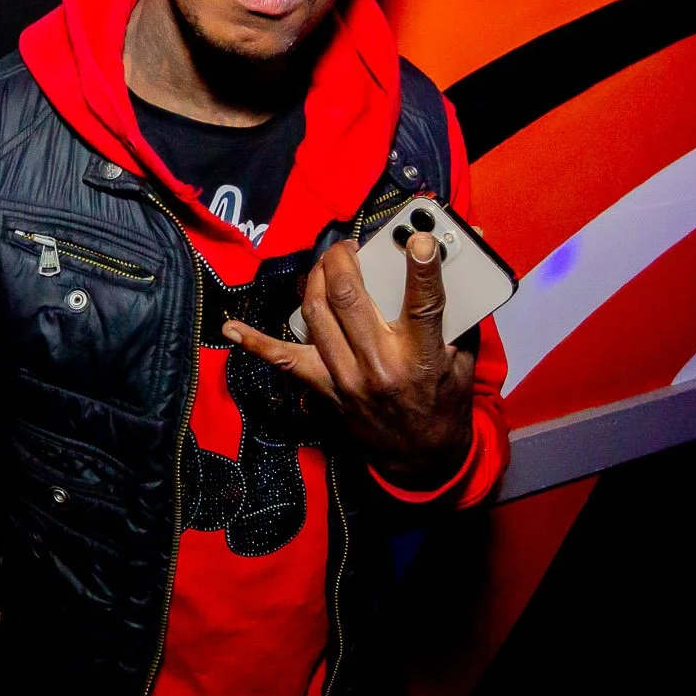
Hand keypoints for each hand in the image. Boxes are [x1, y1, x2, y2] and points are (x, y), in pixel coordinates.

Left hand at [224, 232, 475, 486]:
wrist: (423, 456)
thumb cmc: (444, 400)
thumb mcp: (464, 357)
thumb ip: (461, 308)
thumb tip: (459, 256)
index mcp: (422, 357)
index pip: (423, 304)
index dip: (421, 268)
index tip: (419, 239)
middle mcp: (380, 366)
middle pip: (349, 297)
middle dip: (343, 259)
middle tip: (349, 246)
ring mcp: (345, 379)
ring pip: (316, 314)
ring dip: (315, 280)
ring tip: (327, 265)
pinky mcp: (324, 389)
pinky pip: (283, 361)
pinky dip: (255, 343)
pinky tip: (231, 329)